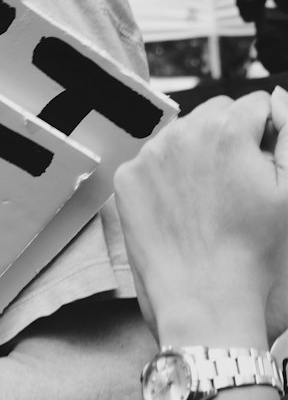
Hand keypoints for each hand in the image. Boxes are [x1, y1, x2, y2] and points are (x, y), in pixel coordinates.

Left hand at [114, 90, 287, 344]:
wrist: (204, 299)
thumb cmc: (253, 250)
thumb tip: (278, 100)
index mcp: (227, 129)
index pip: (257, 105)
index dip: (267, 134)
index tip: (264, 164)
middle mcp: (182, 133)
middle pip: (216, 113)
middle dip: (231, 136)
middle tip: (236, 182)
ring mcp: (149, 155)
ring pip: (183, 134)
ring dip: (198, 152)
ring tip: (209, 198)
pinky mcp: (127, 179)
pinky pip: (154, 160)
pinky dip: (167, 175)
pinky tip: (181, 207)